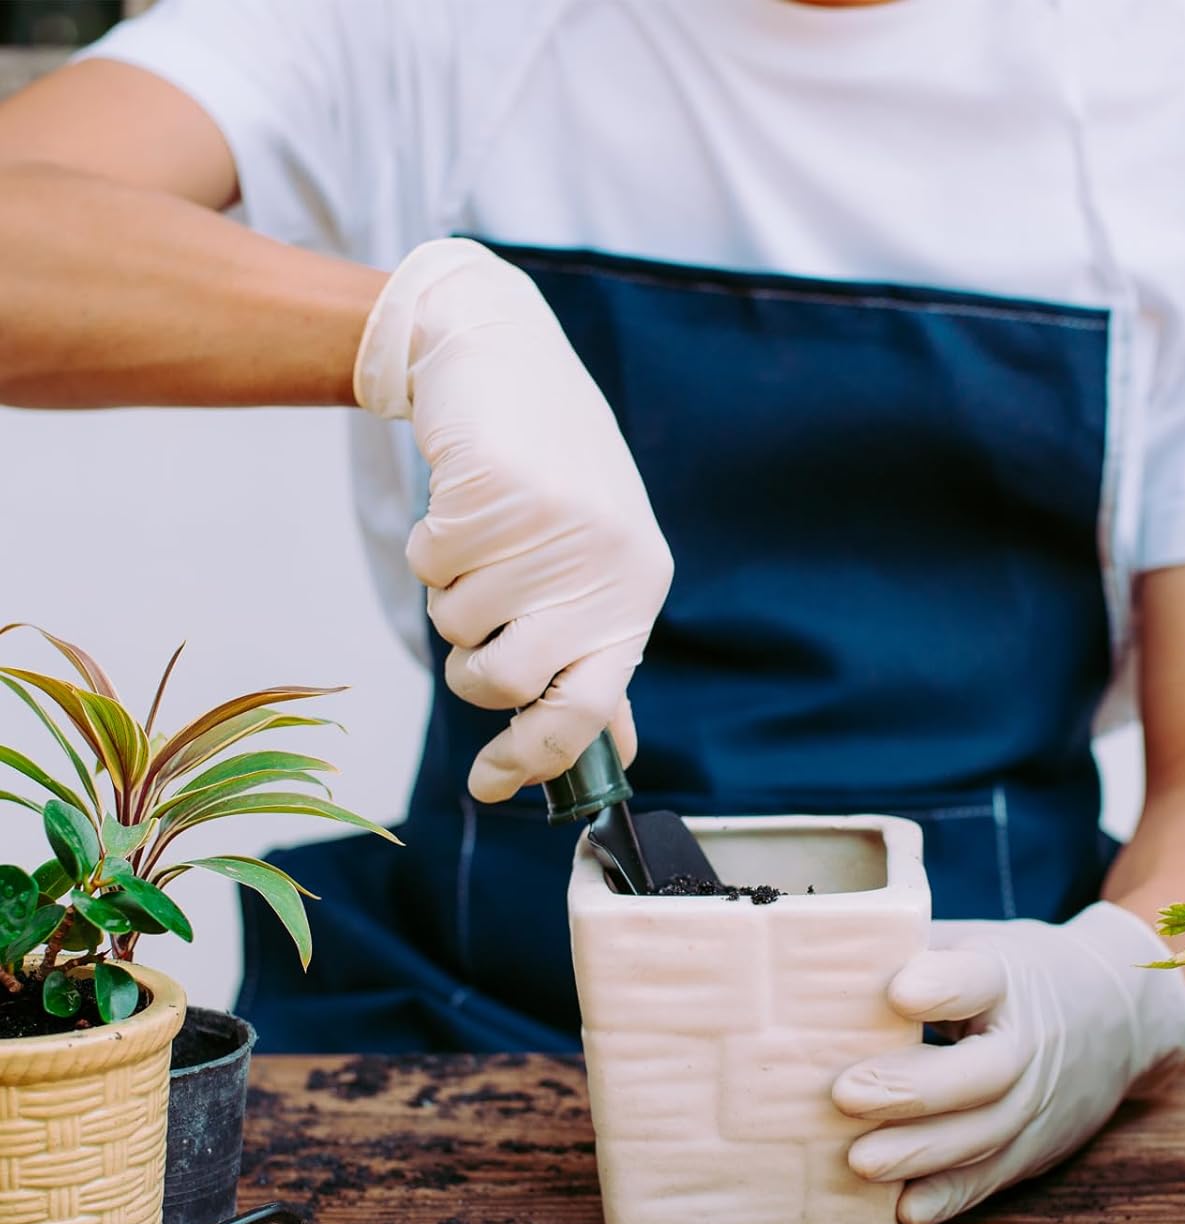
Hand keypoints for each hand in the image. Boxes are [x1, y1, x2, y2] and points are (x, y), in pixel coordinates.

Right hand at [355, 239, 671, 801]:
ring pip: (456, 624)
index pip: (589, 712)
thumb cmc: (554, 482)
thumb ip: (597, 654)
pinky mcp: (499, 490)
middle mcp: (607, 568)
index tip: (487, 785)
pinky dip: (428, 544)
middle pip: (504, 681)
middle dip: (469, 668)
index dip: (530, 760)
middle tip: (475, 621)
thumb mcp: (596, 567)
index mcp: (636, 597)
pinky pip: (428, 565)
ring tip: (482, 537)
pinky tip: (463, 501)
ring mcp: (555, 529)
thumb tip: (618, 750)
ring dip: (449, 593)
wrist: (508, 357)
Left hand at [832, 902, 1184, 1223]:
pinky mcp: (1035, 1149)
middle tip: (845, 1094)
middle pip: (984, 1072)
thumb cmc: (1020, 972)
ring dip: (920, 1154)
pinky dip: (950, 1197)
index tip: (897, 992)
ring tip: (858, 1161)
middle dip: (914, 1089)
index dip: (942, 987)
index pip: (980, 980)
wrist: (1119, 1014)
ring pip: (984, 1135)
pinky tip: (904, 1211)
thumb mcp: (982, 943)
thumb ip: (916, 950)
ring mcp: (1038, 1103)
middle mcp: (1031, 1044)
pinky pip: (992, 1177)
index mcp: (1010, 977)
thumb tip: (824, 952)